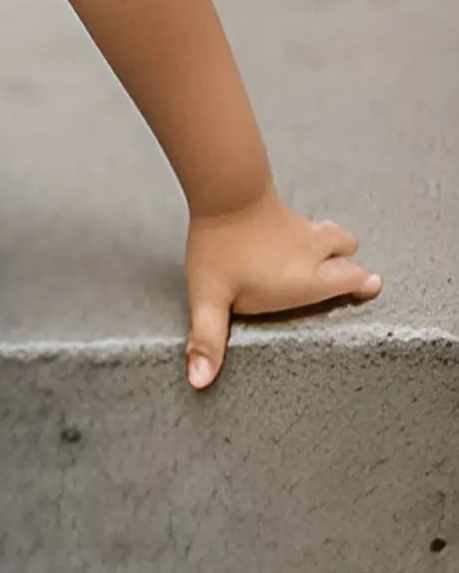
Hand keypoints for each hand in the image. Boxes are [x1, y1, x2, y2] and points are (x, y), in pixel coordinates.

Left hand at [184, 184, 380, 389]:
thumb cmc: (221, 248)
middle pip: (347, 253)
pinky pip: (309, 221)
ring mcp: (301, 226)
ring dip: (335, 243)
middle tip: (354, 275)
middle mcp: (312, 253)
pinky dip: (310, 230)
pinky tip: (290, 233)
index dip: (361, 285)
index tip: (371, 288)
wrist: (224, 190)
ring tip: (330, 252)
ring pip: (332, 233)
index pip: (347, 282)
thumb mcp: (209, 298)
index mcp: (305, 281)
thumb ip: (208, 339)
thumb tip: (201, 382)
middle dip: (351, 266)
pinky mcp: (285, 207)